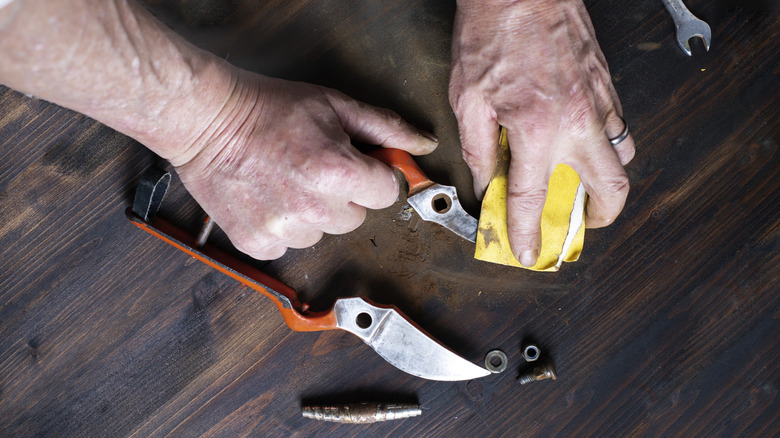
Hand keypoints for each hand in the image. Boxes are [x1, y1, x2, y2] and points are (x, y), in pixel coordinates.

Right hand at [175, 70, 436, 258]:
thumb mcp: (335, 105)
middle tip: (313, 166)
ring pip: (323, 233)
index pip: (387, 193)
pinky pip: (290, 244)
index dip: (373, 175)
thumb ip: (385, 128)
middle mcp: (313, 208)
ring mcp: (283, 230)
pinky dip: (283, 226)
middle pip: (357, 217)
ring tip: (286, 179)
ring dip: (313, 212)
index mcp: (338, 172)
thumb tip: (423, 144)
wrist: (206, 122)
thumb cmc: (269, 108)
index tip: (355, 163)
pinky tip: (268, 197)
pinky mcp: (257, 243)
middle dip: (344, 194)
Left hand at [449, 0, 634, 265]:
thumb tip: (487, 183)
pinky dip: (606, 147)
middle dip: (597, 221)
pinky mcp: (606, 85)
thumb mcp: (469, 98)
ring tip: (582, 191)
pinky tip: (582, 147)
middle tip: (577, 228)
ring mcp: (599, 102)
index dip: (529, 233)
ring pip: (622, 160)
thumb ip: (480, 149)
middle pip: (608, 190)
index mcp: (537, 127)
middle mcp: (577, 120)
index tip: (530, 253)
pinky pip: (619, 128)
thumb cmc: (493, 31)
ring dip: (606, 184)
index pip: (534, 198)